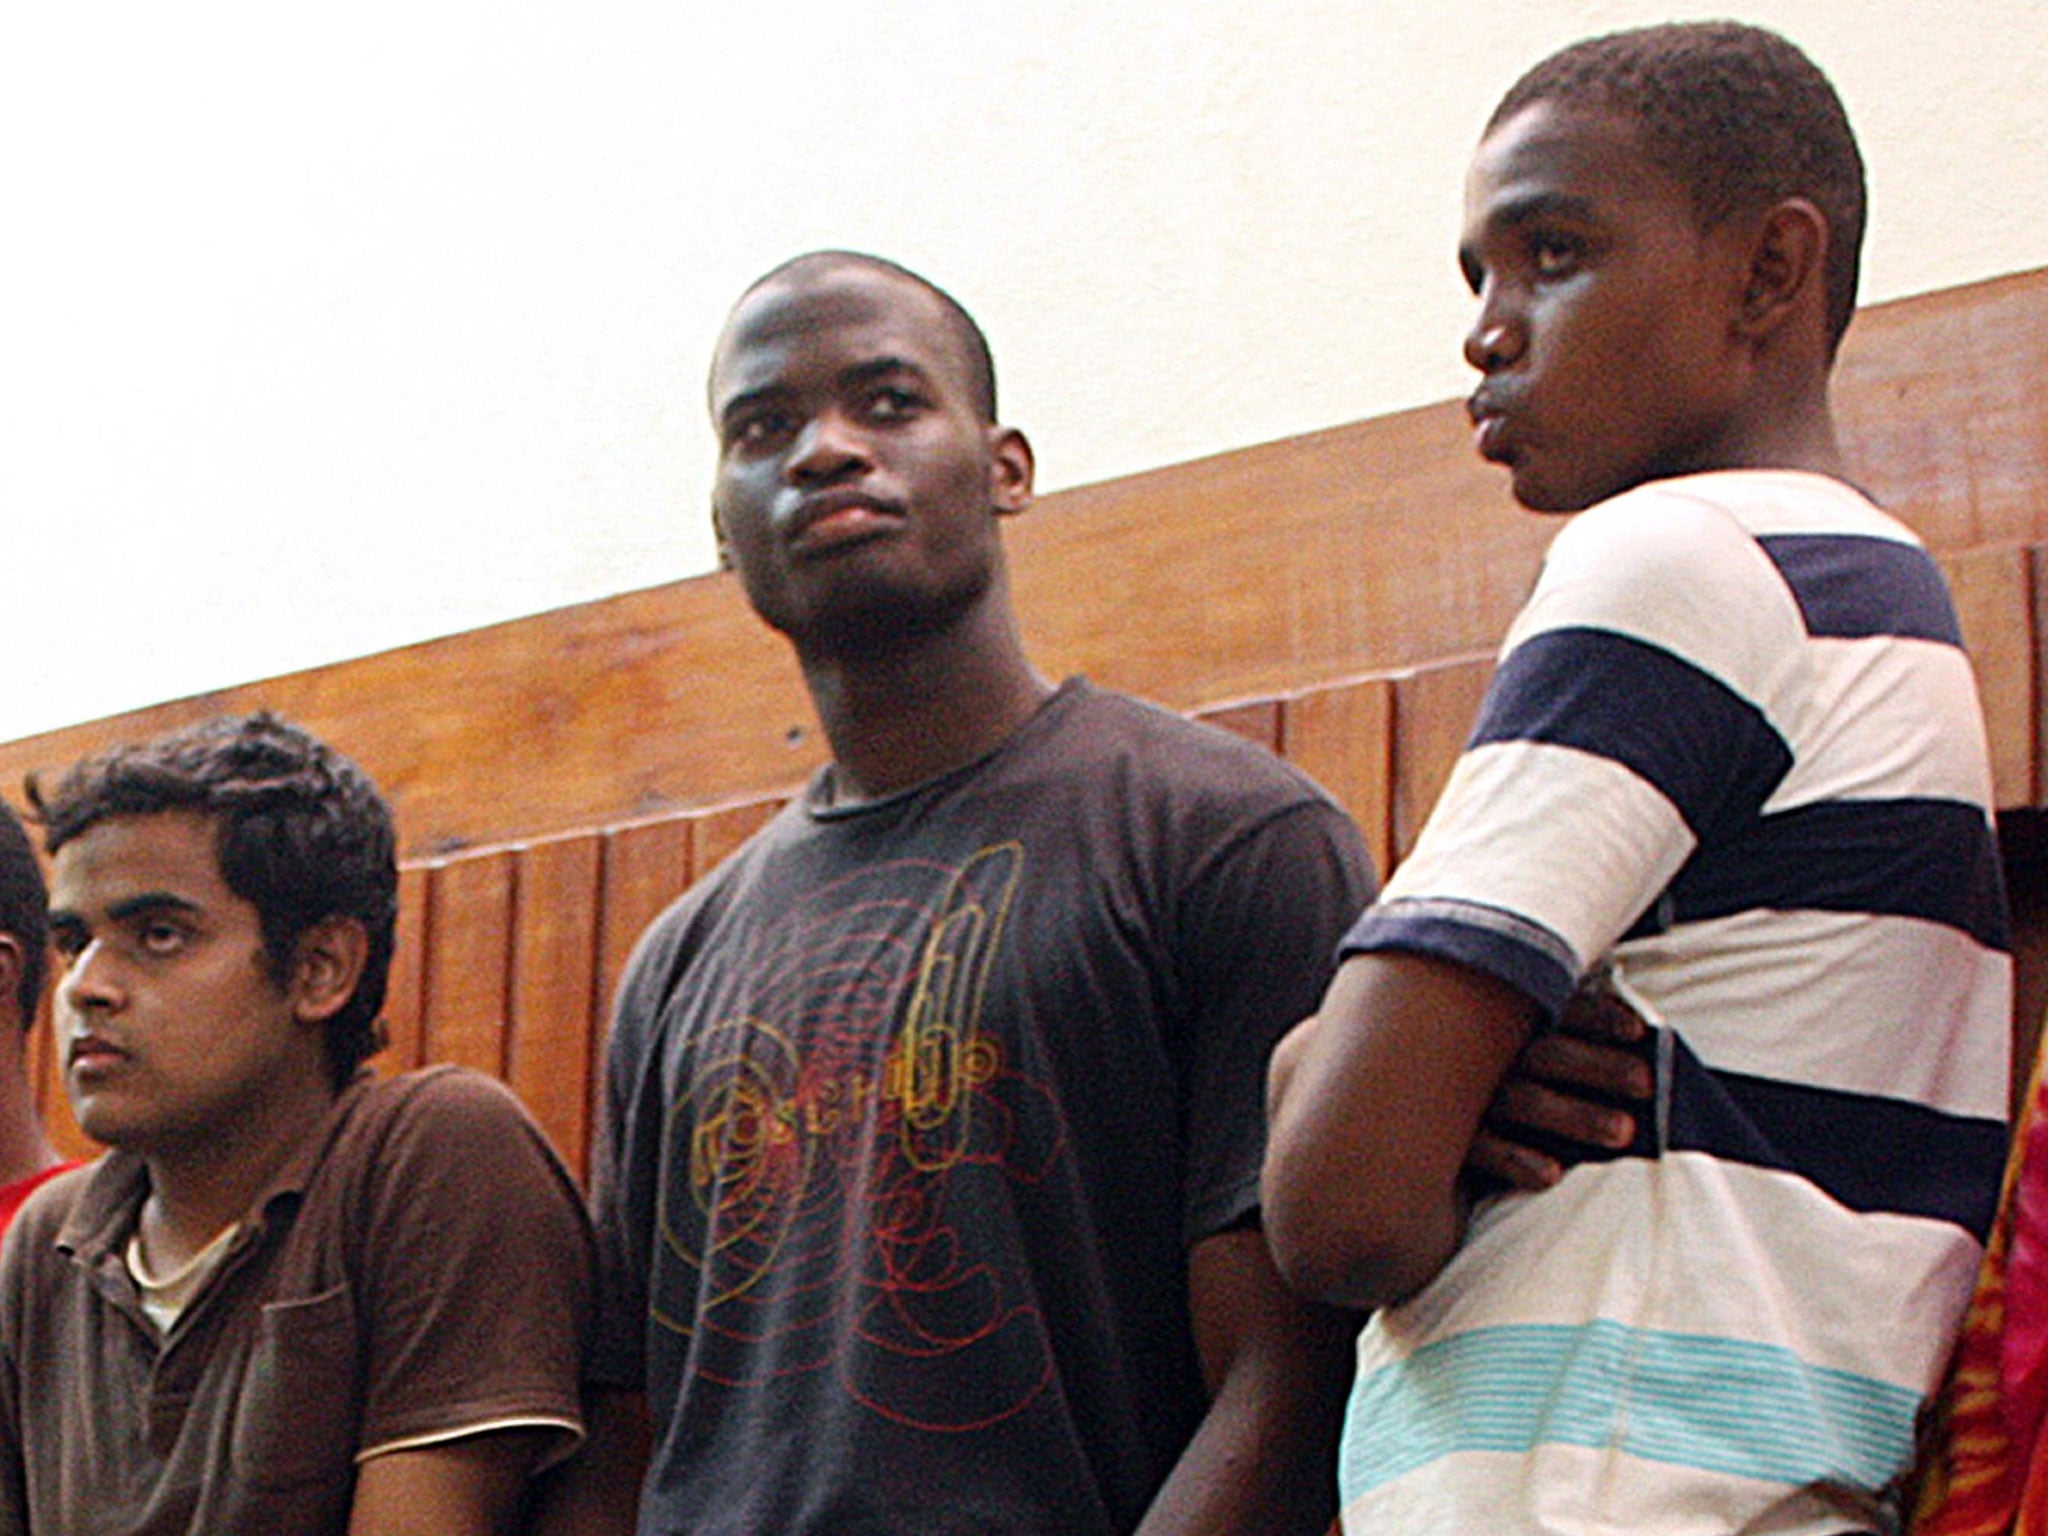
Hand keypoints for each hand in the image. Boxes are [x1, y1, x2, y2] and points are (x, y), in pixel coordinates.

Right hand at [1465, 966, 1652, 1192]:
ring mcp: (1468, 1096)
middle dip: (1598, 1066)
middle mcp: (1489, 1054)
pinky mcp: (1452, 1141)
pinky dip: (1517, 1159)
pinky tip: (1552, 1175)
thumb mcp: (1516, 1041)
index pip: (1558, 1010)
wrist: (1400, 1112)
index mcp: (1511, 1022)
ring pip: (1524, 1101)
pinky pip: (1484, 1149)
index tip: (1637, 1031)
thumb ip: (1564, 1039)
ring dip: (1575, 1114)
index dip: (1597, 1018)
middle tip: (1646, 1083)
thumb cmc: (1490, 1075)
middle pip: (1548, 1054)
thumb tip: (1639, 1049)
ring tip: (1625, 1133)